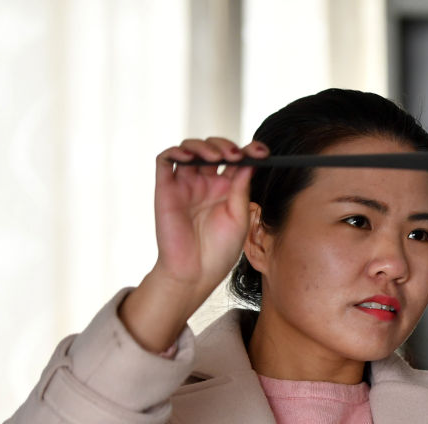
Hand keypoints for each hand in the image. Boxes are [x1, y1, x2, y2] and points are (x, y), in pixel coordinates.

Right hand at [153, 137, 266, 293]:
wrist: (194, 273)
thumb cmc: (219, 251)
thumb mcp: (239, 218)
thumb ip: (241, 190)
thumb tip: (249, 162)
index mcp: (228, 189)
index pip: (238, 160)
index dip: (249, 151)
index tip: (262, 151)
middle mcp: (207, 183)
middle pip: (214, 149)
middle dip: (226, 145)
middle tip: (235, 154)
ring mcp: (186, 184)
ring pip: (191, 149)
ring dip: (203, 145)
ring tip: (217, 157)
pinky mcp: (166, 188)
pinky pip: (165, 160)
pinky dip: (175, 151)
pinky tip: (188, 157)